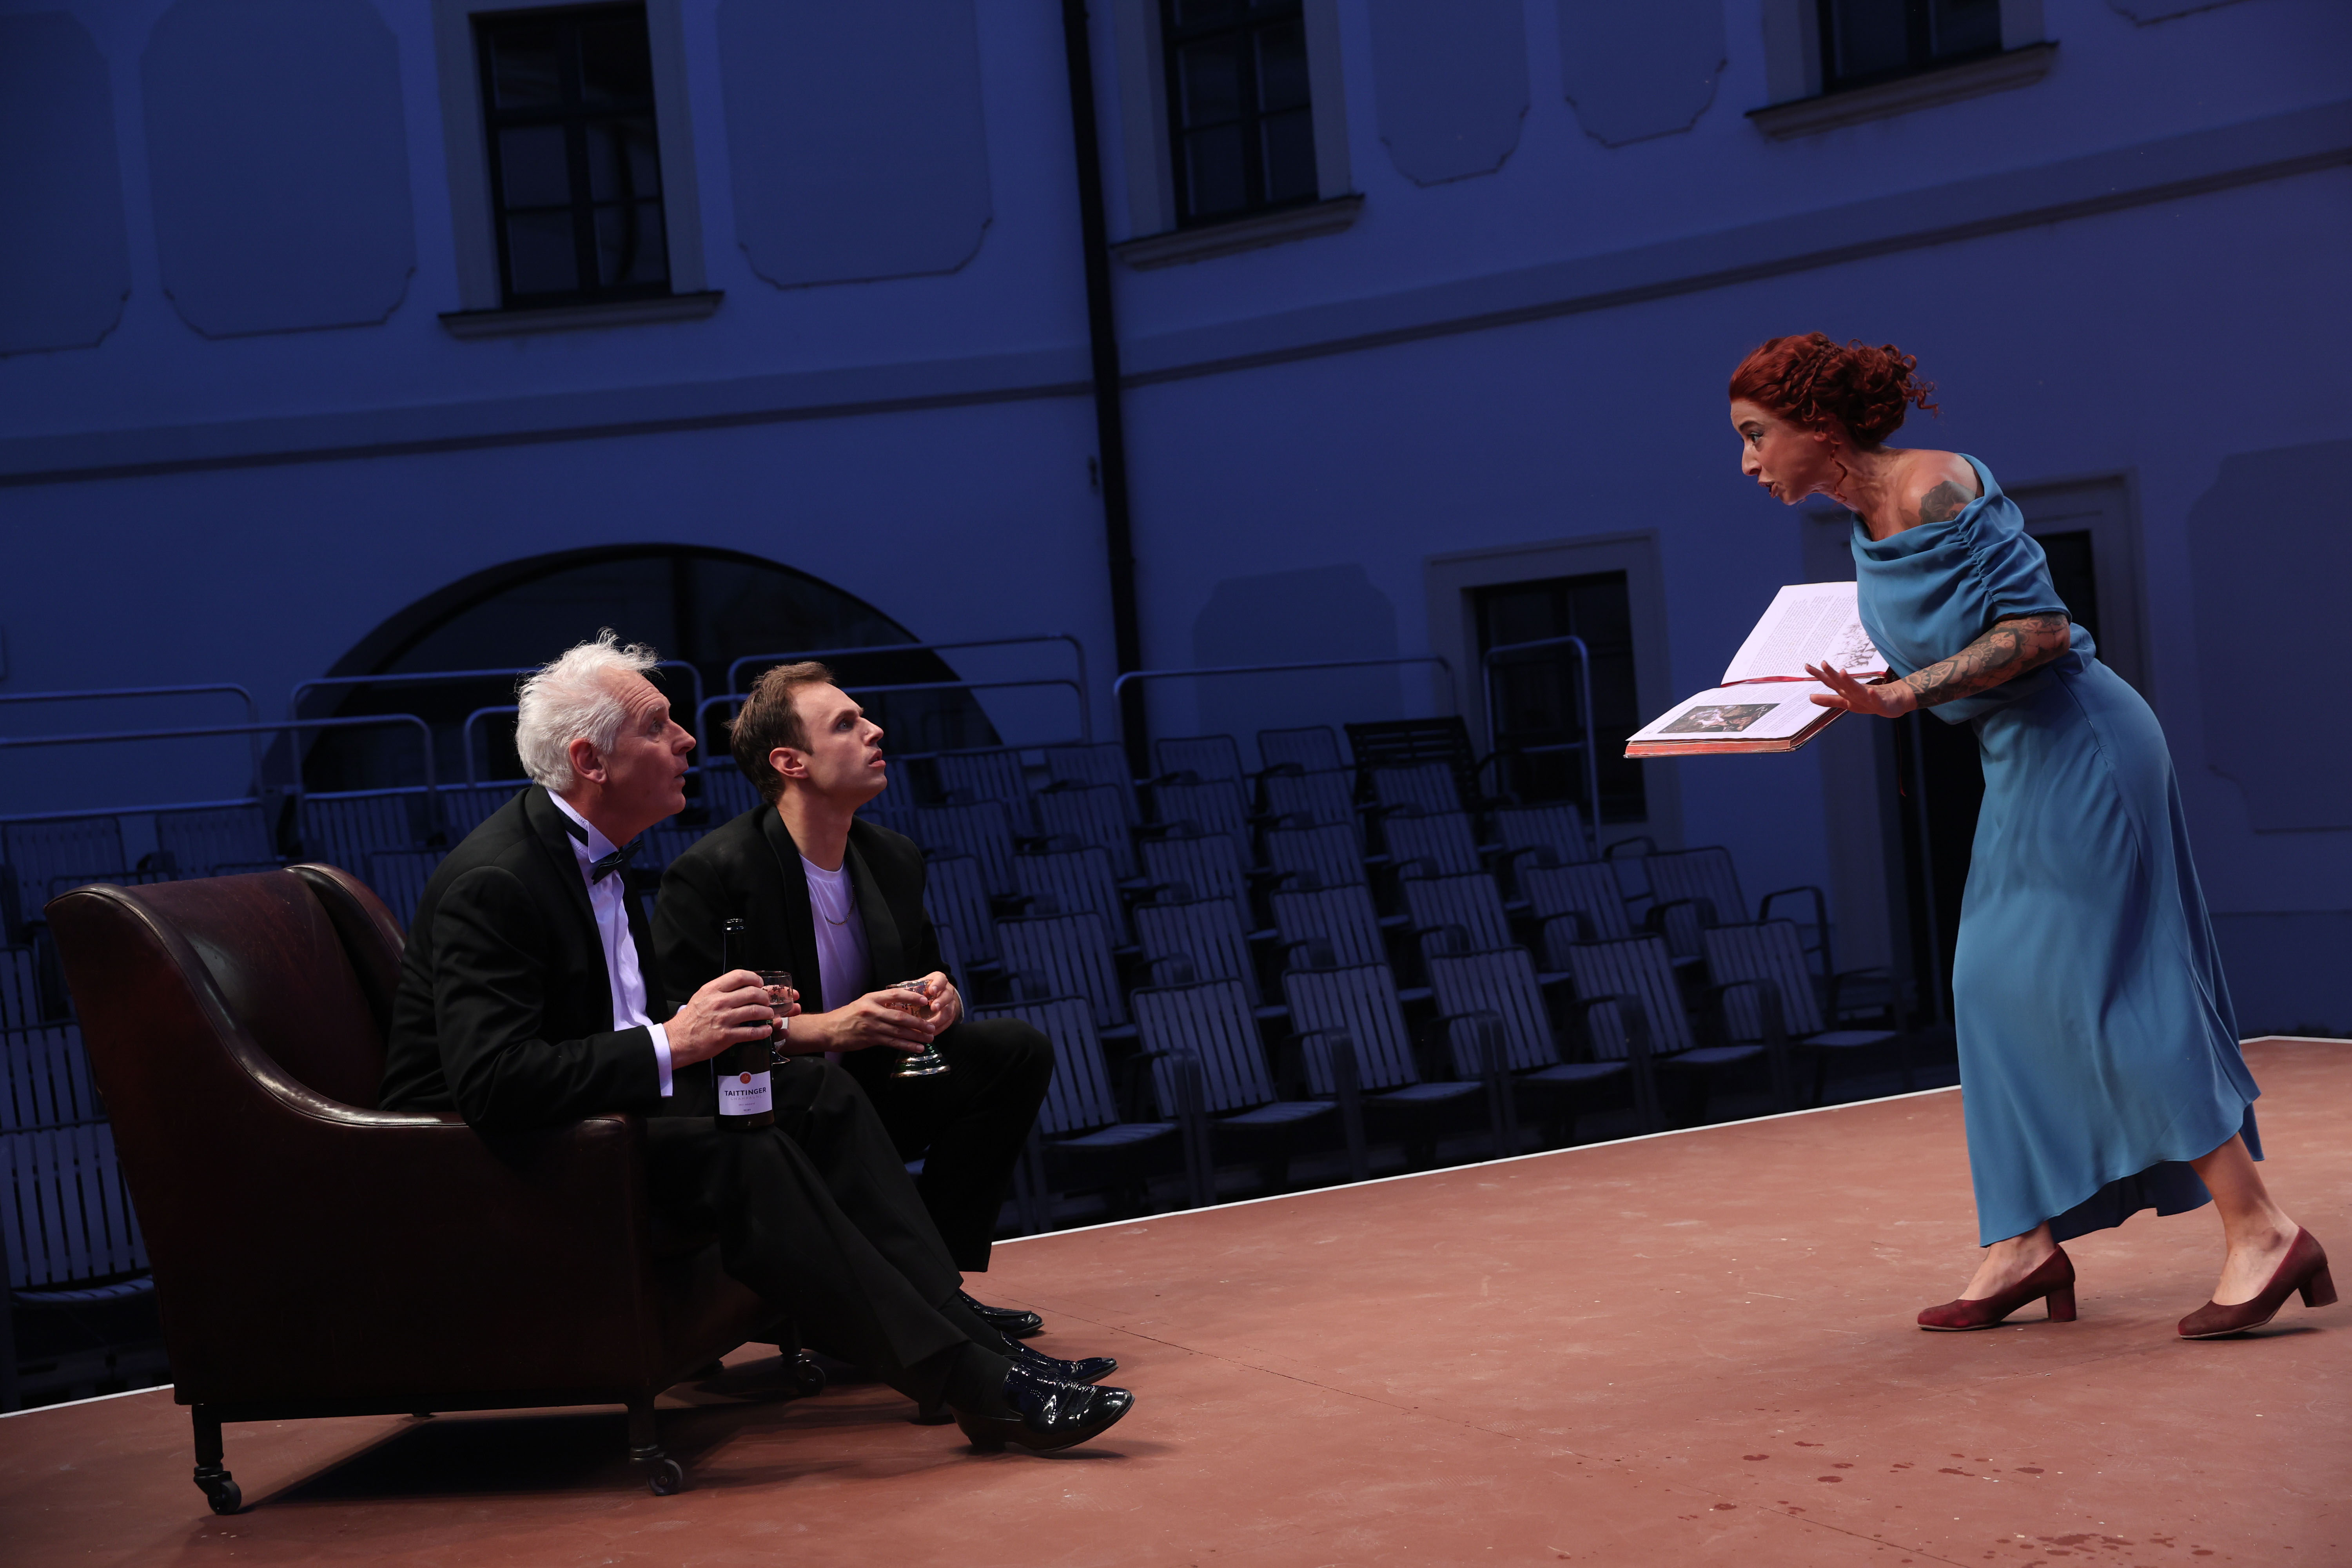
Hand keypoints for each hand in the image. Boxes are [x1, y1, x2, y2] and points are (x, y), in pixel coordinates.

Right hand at [668, 969, 777, 1068]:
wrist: (677, 1040)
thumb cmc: (690, 1019)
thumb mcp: (702, 996)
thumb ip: (720, 990)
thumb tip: (741, 987)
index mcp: (713, 989)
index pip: (740, 976)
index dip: (755, 978)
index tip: (759, 984)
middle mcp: (719, 1002)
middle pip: (752, 993)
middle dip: (764, 997)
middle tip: (766, 1001)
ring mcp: (723, 1019)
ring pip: (755, 1011)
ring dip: (767, 1013)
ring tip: (768, 1015)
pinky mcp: (726, 1036)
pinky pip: (751, 1032)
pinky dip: (763, 1031)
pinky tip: (766, 1030)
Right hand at [789, 988, 939, 1055]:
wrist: (829, 1029)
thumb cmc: (847, 1016)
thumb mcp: (863, 1003)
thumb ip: (881, 1003)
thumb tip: (902, 1006)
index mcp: (871, 998)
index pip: (895, 994)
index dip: (912, 996)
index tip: (925, 1000)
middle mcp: (872, 1011)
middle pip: (900, 1016)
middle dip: (918, 1022)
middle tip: (932, 1026)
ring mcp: (872, 1026)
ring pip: (898, 1031)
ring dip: (916, 1036)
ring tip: (929, 1039)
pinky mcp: (871, 1039)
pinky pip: (892, 1042)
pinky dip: (906, 1046)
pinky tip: (917, 1048)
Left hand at [914, 970, 961, 1031]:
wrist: (937, 996)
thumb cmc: (924, 990)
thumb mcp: (918, 985)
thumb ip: (910, 988)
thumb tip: (896, 994)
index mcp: (939, 980)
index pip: (941, 980)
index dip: (937, 985)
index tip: (931, 991)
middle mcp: (947, 990)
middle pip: (947, 996)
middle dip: (941, 1002)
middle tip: (933, 1008)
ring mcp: (951, 1003)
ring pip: (949, 1011)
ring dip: (940, 1018)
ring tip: (930, 1025)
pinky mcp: (951, 1015)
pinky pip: (948, 1023)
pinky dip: (939, 1028)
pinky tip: (931, 1032)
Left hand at [1805, 661, 1916, 718]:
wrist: (1894, 702)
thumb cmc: (1867, 700)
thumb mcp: (1846, 702)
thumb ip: (1829, 700)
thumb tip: (1810, 697)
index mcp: (1846, 691)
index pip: (1830, 682)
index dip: (1819, 675)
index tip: (1807, 666)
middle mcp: (1856, 691)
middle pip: (1842, 682)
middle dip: (1832, 674)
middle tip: (1823, 663)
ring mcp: (1868, 697)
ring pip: (1857, 689)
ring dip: (1850, 681)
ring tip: (1843, 672)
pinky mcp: (1881, 704)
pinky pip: (1877, 700)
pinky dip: (1873, 696)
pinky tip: (1871, 692)